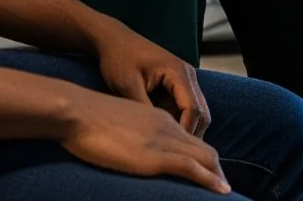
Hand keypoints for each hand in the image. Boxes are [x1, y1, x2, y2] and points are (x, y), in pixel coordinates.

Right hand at [60, 91, 227, 193]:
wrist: (77, 111)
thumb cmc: (86, 119)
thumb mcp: (115, 124)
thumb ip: (129, 135)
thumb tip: (130, 149)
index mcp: (157, 118)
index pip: (189, 138)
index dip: (202, 157)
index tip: (207, 171)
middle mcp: (166, 126)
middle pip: (204, 148)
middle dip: (216, 169)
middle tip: (221, 186)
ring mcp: (162, 141)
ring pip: (204, 158)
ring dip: (217, 176)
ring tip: (225, 191)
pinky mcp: (155, 157)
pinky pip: (192, 169)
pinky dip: (210, 180)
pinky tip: (221, 190)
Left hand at [92, 22, 211, 138]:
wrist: (113, 40)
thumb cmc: (119, 59)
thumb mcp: (127, 86)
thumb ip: (144, 109)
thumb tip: (156, 136)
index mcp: (178, 72)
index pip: (193, 109)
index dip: (186, 132)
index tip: (172, 150)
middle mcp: (187, 74)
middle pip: (201, 112)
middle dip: (190, 134)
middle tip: (172, 153)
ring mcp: (184, 78)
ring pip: (195, 111)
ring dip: (184, 127)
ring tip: (165, 144)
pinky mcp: (177, 83)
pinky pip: (184, 107)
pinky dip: (177, 120)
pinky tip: (161, 130)